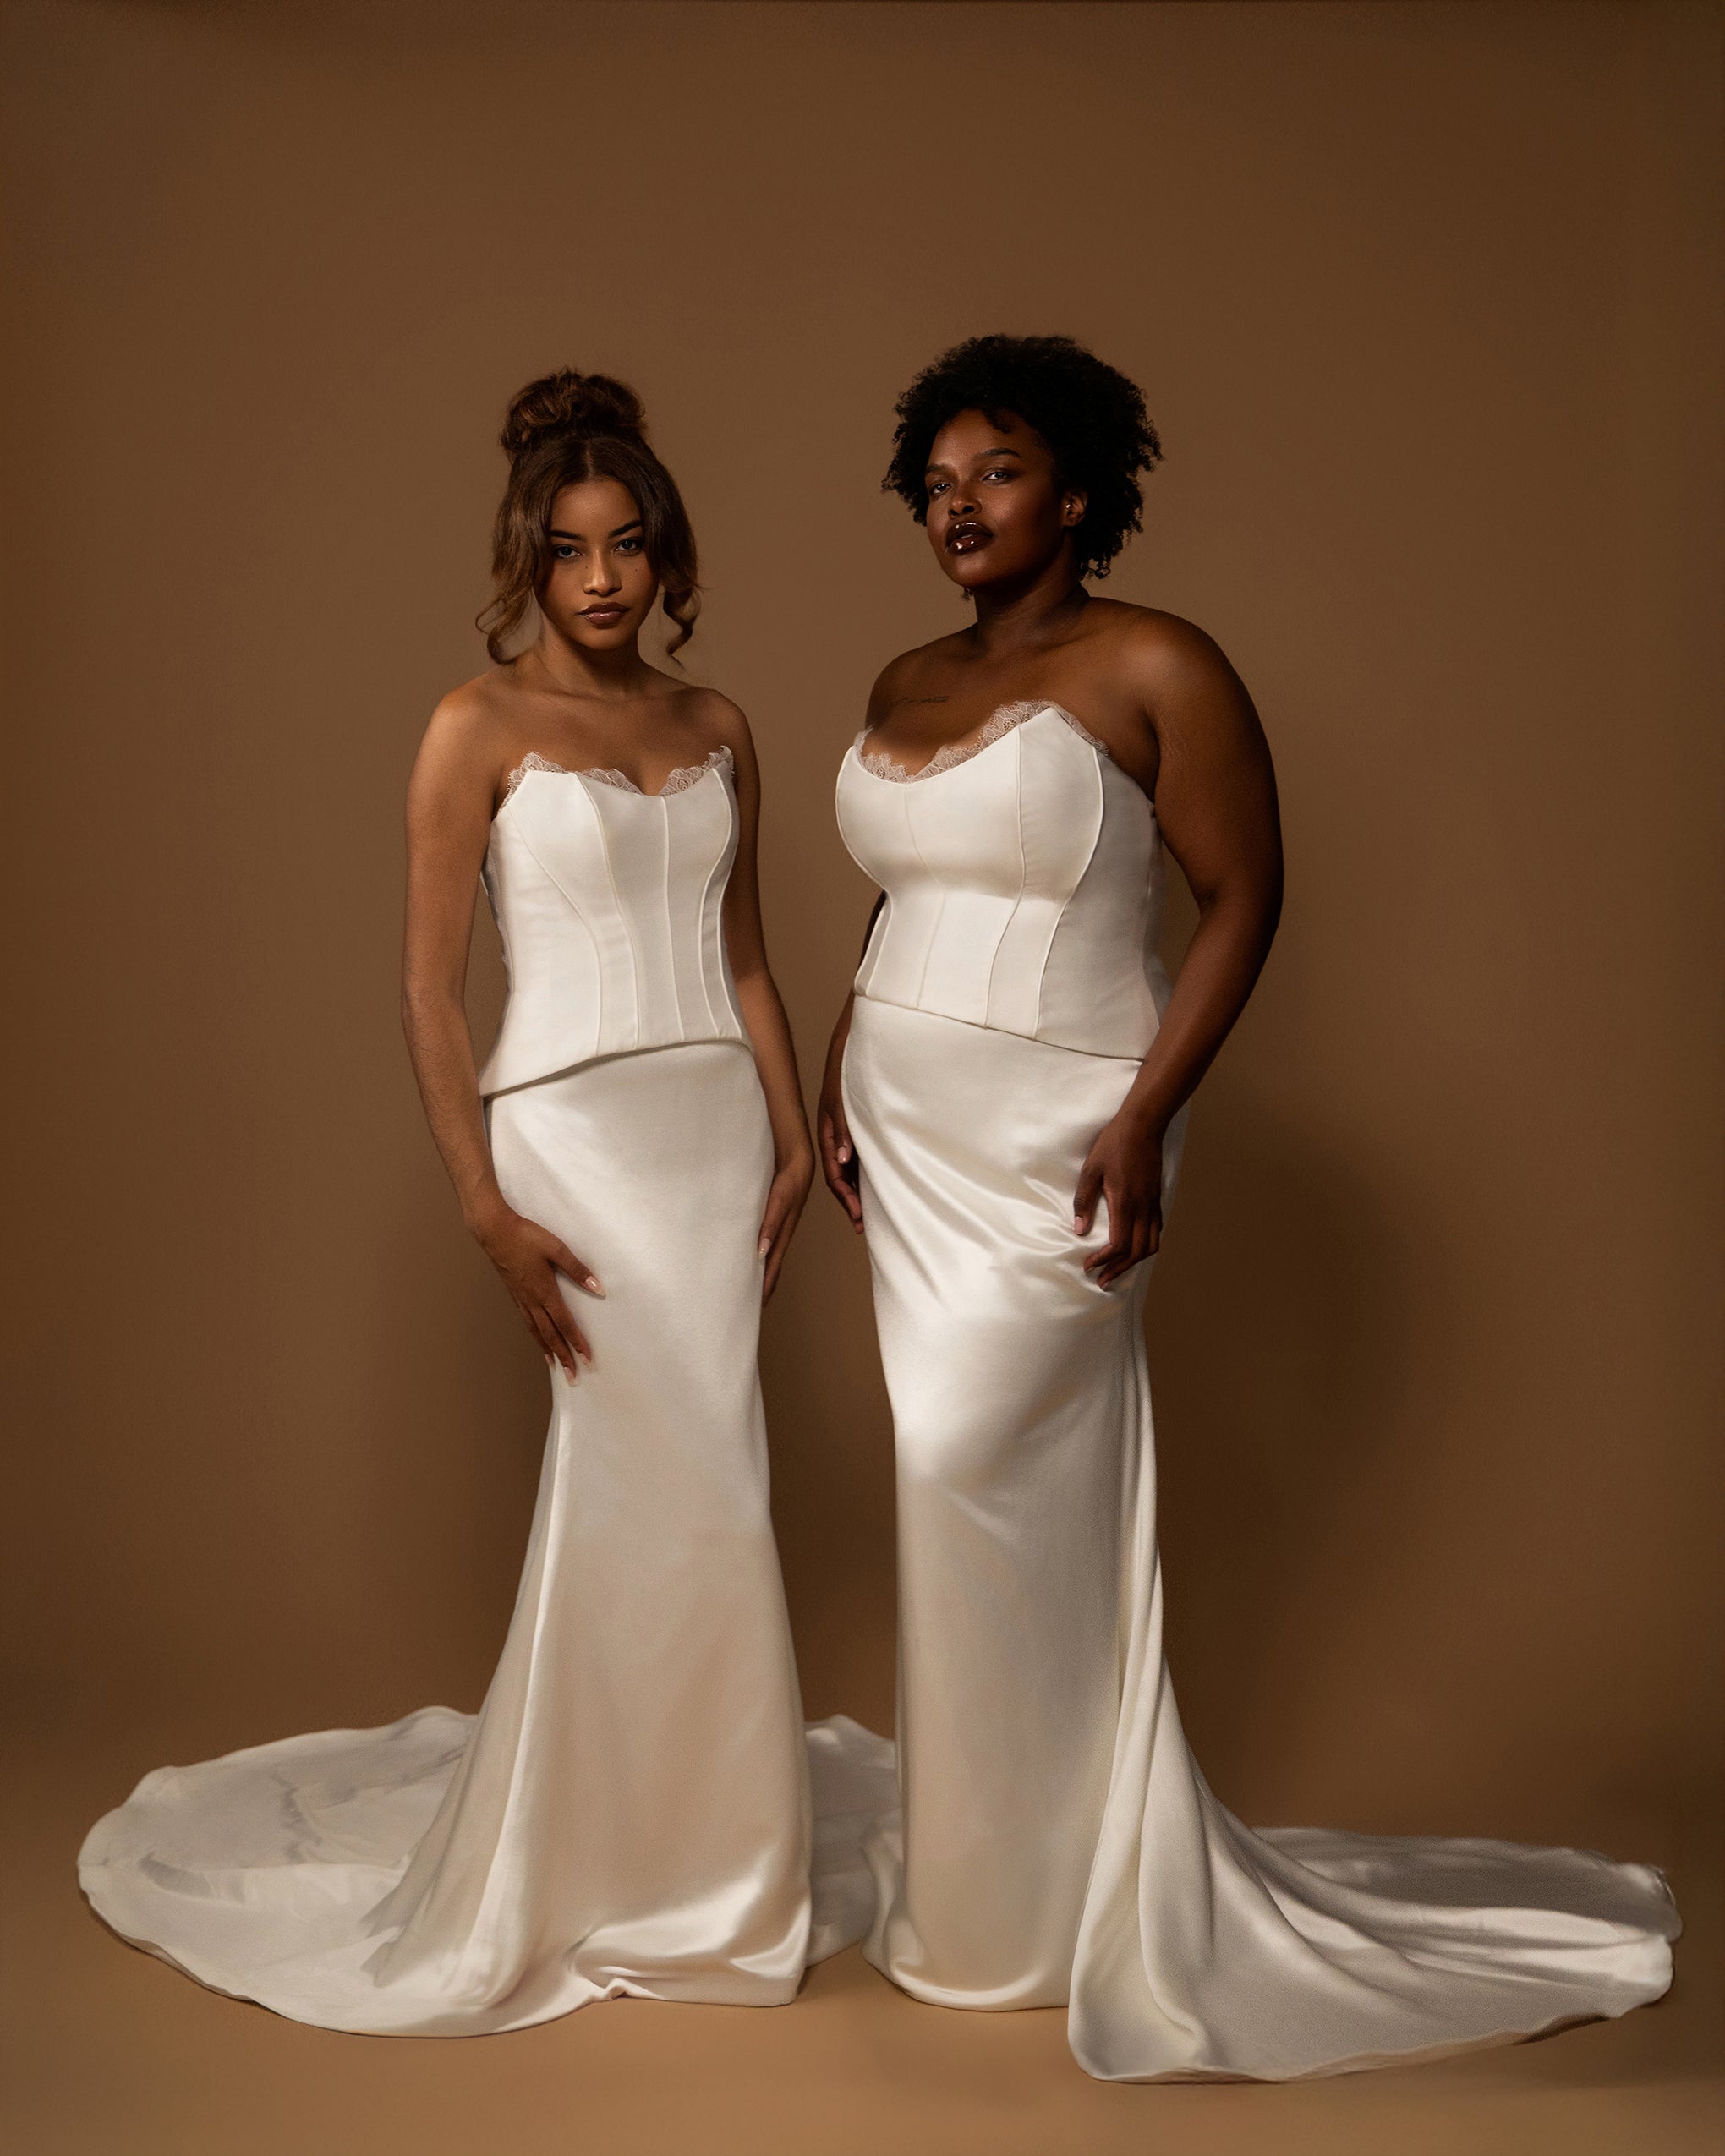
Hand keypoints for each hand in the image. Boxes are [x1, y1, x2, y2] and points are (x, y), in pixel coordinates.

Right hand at [472, 1201, 600, 1380]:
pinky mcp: (514, 1294)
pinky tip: (538, 1338)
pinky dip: (535, 1336)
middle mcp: (533, 1301)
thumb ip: (578, 1269)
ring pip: (536, 1332)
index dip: (577, 1343)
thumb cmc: (526, 1237)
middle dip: (564, 1356)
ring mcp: (521, 1299)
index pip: (565, 1324)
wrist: (494, 1231)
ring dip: (548, 1350)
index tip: (587, 1359)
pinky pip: (527, 1322)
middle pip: (551, 1335)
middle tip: (573, 1376)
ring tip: (555, 1365)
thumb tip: (598, 1288)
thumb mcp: (557, 1249)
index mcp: (545, 1291)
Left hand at [757, 1146, 813, 1301]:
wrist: (797, 1156)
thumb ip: (771, 1222)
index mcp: (783, 1233)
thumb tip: (761, 1251)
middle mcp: (780, 1232)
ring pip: (767, 1254)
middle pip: (770, 1265)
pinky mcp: (772, 1215)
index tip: (756, 1306)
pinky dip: (757, 1251)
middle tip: (748, 1304)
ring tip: (746, 1284)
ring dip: (758, 1270)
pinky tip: (748, 1252)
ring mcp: (777, 1224)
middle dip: (762, 1285)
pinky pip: (764, 1239)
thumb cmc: (791, 1176)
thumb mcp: (780, 1199)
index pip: (772, 1267)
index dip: (765, 1287)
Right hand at [818, 1051, 863, 1232]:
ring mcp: (846, 1134)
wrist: (850, 1048)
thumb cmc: (845, 1072)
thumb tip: (843, 1161)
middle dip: (850, 1201)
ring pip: (849, 1170)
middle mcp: (835, 1138)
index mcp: (827, 1134)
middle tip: (862, 1224)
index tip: (857, 1215)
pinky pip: (859, 1157)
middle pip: (840, 1177)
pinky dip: (864, 1174)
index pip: (834, 1174)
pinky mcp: (857, 1129)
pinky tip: (874, 1184)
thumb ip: (843, 1130)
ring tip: (868, 1213)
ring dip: (858, 1191)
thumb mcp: (842, 1102)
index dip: (845, 1196)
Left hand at [1073, 1107, 1164, 1288]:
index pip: (1119, 1244)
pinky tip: (1134, 1248)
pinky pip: (1156, 1231)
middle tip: (1101, 1280)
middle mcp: (1143, 1208)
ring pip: (1152, 1244)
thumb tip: (1079, 1231)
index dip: (1104, 1260)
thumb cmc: (1113, 1145)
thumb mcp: (1090, 1170)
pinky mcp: (1157, 1198)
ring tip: (1118, 1270)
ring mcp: (1153, 1204)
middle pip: (1137, 1251)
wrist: (1142, 1126)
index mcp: (1125, 1203)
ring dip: (1135, 1262)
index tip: (1088, 1266)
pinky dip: (1146, 1246)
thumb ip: (1084, 1201)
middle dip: (1118, 1269)